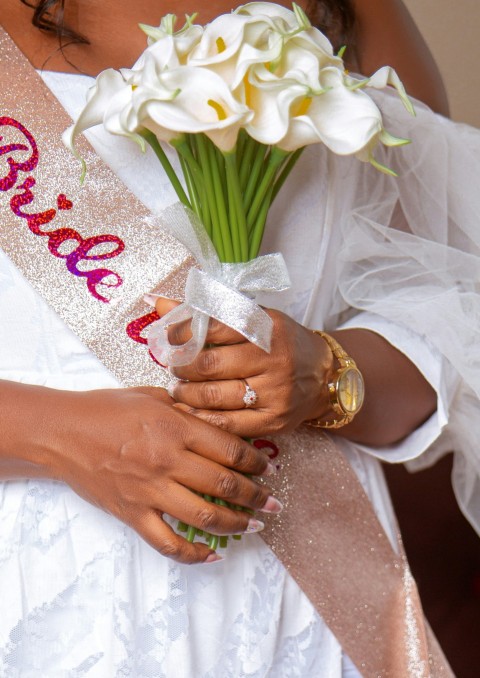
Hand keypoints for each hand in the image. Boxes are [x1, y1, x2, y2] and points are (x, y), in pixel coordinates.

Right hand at [2, 381, 277, 563]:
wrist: (62, 431)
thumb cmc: (106, 408)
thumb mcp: (152, 396)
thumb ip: (186, 410)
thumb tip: (216, 421)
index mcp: (175, 428)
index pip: (230, 449)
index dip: (256, 462)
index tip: (270, 470)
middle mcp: (167, 461)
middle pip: (224, 484)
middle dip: (256, 496)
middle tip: (273, 502)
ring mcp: (149, 491)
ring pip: (204, 516)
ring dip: (237, 524)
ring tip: (256, 525)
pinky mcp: (132, 514)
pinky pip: (167, 543)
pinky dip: (193, 554)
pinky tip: (212, 555)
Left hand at [155, 298, 332, 437]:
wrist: (323, 376)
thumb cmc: (281, 343)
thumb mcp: (254, 319)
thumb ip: (208, 313)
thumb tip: (159, 302)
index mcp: (268, 328)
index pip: (214, 326)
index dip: (183, 332)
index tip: (168, 337)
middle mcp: (274, 360)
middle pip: (210, 364)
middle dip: (182, 366)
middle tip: (172, 365)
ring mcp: (275, 393)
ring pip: (215, 397)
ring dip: (186, 393)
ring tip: (178, 387)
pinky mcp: (274, 421)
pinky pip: (227, 425)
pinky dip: (201, 418)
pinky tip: (189, 410)